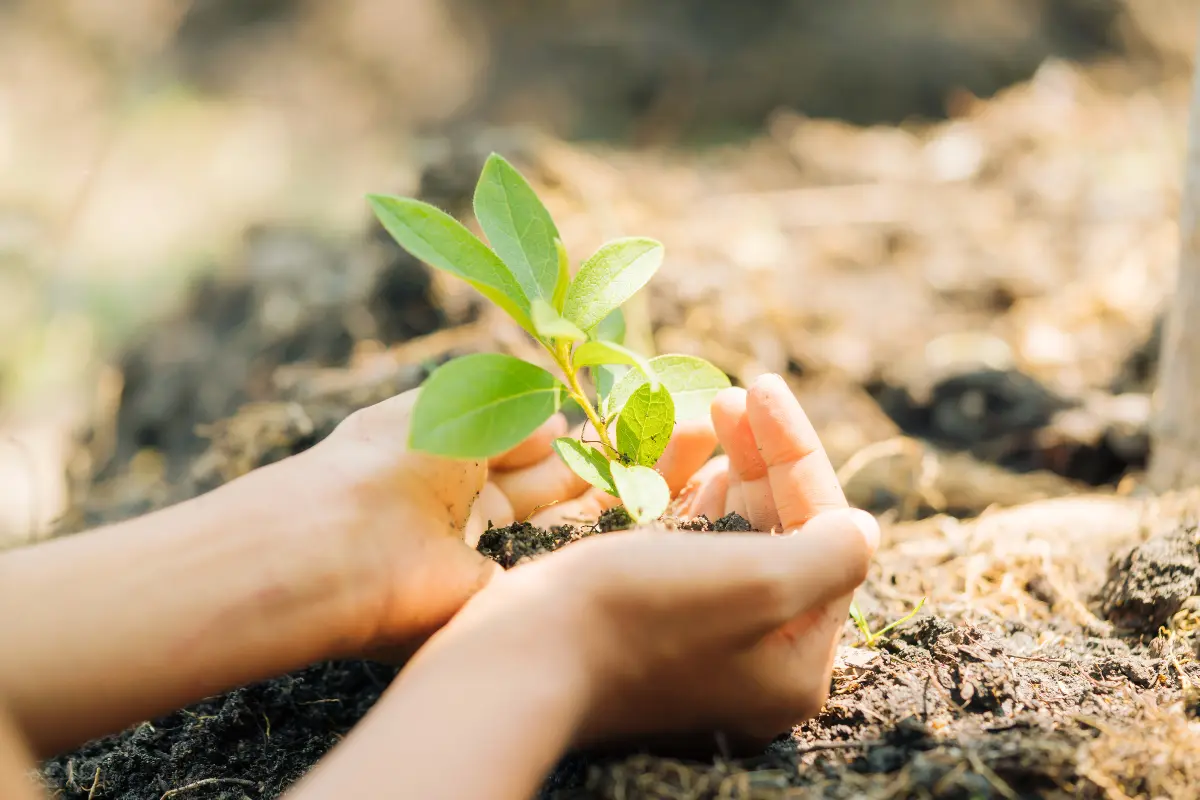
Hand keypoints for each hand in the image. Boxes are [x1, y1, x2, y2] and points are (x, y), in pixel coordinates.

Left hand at [293, 387, 716, 659]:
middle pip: (553, 488)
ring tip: (686, 471)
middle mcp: (473, 507)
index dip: (576, 437)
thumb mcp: (454, 408)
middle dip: (607, 467)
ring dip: (620, 502)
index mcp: (451, 456)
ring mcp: (490, 556)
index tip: (632, 423)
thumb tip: (557, 419)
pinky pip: (563, 571)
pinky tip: (660, 519)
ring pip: (566, 528)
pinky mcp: (504, 600)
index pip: (526, 446)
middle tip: (677, 445)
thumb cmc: (391, 456)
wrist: (346, 542)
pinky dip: (608, 549)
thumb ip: (510, 409)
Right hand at [432, 374, 877, 747]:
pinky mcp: (655, 623)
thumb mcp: (761, 582)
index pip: (824, 535)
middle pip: (783, 533)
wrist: (519, 657)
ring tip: (708, 413)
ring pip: (738, 534)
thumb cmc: (638, 614)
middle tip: (731, 393)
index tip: (760, 386)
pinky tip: (682, 458)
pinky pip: (693, 548)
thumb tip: (859, 531)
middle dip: (762, 456)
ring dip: (729, 468)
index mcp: (795, 661)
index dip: (796, 453)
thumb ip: (832, 553)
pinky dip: (692, 497)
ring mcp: (703, 641)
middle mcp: (756, 658)